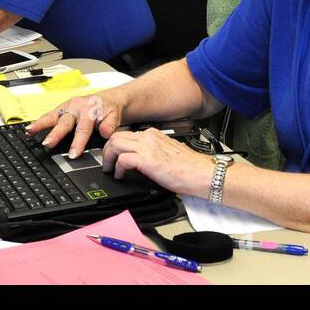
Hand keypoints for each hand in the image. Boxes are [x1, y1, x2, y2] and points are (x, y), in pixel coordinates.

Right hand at [27, 92, 125, 158]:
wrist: (107, 100)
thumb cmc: (109, 110)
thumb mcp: (115, 116)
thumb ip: (110, 124)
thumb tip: (105, 132)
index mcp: (90, 109)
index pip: (83, 129)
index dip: (78, 142)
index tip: (73, 154)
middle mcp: (76, 106)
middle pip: (64, 122)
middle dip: (55, 134)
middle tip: (47, 144)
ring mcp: (67, 106)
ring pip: (53, 116)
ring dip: (40, 124)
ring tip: (30, 131)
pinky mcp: (61, 108)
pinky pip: (49, 115)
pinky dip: (39, 122)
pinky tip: (30, 129)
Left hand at [101, 128, 216, 197]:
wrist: (201, 173)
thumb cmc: (189, 168)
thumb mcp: (167, 153)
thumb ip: (153, 151)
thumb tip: (140, 160)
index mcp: (154, 134)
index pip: (127, 134)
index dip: (116, 145)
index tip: (114, 154)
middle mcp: (149, 137)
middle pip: (116, 136)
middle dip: (107, 149)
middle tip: (107, 162)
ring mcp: (147, 147)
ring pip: (115, 143)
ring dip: (108, 157)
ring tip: (110, 168)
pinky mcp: (147, 160)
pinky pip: (123, 159)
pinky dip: (117, 167)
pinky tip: (120, 175)